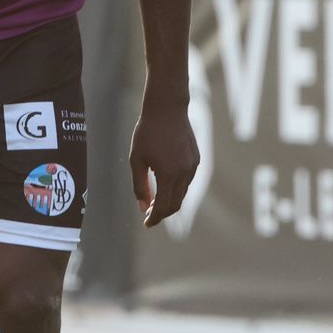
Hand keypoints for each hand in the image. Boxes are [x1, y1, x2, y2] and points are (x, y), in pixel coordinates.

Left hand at [130, 94, 198, 227]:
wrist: (167, 108)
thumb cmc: (147, 132)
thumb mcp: (137, 160)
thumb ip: (139, 186)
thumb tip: (143, 206)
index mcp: (168, 174)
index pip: (163, 207)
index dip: (154, 218)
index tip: (146, 224)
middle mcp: (184, 173)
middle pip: (175, 204)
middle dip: (162, 213)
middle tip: (149, 215)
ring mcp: (193, 166)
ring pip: (182, 193)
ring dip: (170, 201)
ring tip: (155, 200)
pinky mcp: (196, 159)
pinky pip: (187, 181)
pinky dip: (176, 188)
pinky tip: (165, 184)